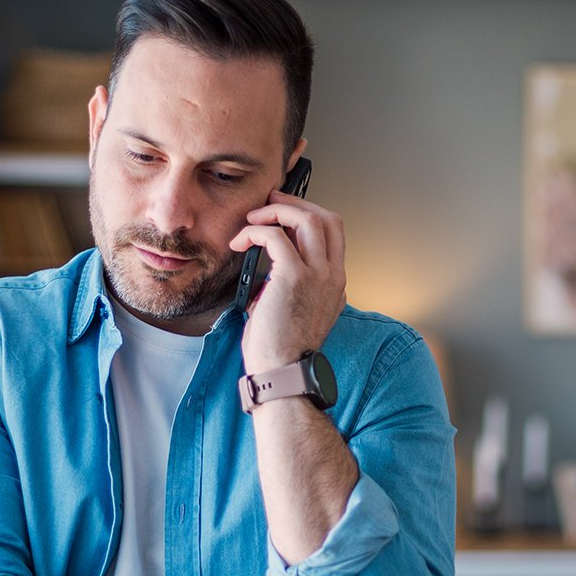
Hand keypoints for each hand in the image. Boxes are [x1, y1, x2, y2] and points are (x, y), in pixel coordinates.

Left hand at [230, 191, 347, 374]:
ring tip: (253, 218)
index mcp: (335, 284)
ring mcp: (318, 275)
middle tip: (270, 203)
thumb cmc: (281, 350)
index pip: (333, 234)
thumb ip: (291, 288)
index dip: (308, 216)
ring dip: (277, 211)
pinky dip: (255, 231)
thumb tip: (268, 270)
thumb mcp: (295, 312)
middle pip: (327, 218)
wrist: (282, 372)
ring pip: (308, 218)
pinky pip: (276, 235)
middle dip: (296, 204)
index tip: (284, 215)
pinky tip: (241, 242)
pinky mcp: (294, 277)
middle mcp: (333, 276)